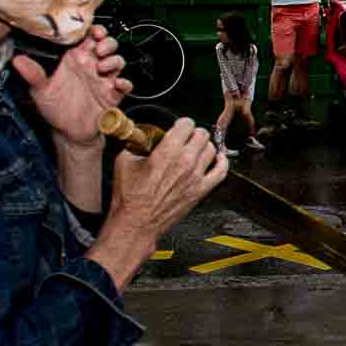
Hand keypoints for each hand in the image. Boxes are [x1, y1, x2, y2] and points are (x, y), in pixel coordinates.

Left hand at [14, 27, 128, 146]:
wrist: (68, 132)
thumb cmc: (55, 109)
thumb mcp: (40, 90)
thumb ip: (33, 74)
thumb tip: (17, 60)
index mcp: (75, 60)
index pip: (89, 38)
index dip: (94, 30)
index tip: (93, 31)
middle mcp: (91, 67)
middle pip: (108, 45)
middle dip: (107, 42)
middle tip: (99, 49)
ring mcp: (104, 80)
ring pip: (118, 61)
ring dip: (114, 60)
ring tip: (102, 66)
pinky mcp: (113, 95)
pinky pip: (125, 85)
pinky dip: (124, 83)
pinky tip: (117, 84)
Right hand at [108, 118, 227, 236]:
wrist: (137, 223)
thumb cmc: (130, 197)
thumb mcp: (124, 161)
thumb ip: (136, 143)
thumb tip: (142, 135)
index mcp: (167, 152)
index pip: (186, 124)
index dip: (181, 123)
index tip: (178, 126)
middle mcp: (185, 162)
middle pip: (201, 134)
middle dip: (192, 133)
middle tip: (186, 137)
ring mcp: (196, 177)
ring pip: (211, 150)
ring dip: (204, 145)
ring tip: (196, 147)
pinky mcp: (201, 190)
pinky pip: (221, 171)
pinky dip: (221, 162)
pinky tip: (216, 158)